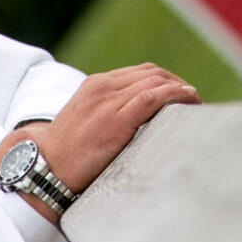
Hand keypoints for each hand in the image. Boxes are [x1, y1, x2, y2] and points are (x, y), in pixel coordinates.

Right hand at [0, 65, 200, 218]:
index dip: (165, 80)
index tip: (180, 94)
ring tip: (196, 102)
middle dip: (177, 82)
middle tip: (193, 99)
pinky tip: (190, 100)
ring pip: (156, 82)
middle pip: (152, 73)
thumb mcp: (85, 124)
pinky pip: (153, 97)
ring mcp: (108, 102)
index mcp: (94, 86)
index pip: (139, 73)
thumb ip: (107, 116)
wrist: (44, 169)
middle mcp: (102, 88)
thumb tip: (136, 125)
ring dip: (182, 89)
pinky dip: (176, 94)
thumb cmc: (65, 156)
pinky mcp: (115, 119)